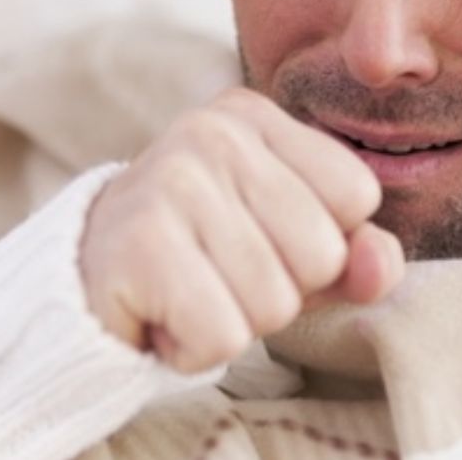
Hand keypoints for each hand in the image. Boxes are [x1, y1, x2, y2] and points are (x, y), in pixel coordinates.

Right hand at [79, 88, 404, 372]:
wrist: (83, 284)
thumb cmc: (202, 260)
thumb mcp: (291, 249)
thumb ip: (355, 254)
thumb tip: (378, 260)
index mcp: (253, 115)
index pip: (357, 194)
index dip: (320, 243)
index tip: (257, 239)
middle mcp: (212, 132)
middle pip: (321, 253)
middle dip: (280, 289)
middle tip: (216, 272)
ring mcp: (172, 181)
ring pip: (275, 302)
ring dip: (235, 321)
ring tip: (188, 291)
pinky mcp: (140, 243)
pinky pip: (223, 335)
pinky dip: (196, 348)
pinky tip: (163, 316)